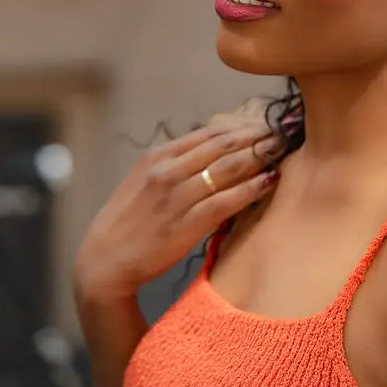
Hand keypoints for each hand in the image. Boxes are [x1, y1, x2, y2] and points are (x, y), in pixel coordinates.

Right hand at [74, 110, 282, 301]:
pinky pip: (225, 201)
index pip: (209, 133)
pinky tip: (268, 181)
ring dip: (258, 157)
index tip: (264, 125)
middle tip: (281, 133)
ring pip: (227, 169)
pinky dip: (250, 188)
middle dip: (255, 137)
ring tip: (281, 151)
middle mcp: (168, 171)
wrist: (104, 261)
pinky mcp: (184, 225)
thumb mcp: (145, 179)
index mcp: (158, 156)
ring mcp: (176, 197)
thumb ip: (176, 162)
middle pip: (222, 146)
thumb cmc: (129, 220)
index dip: (241, 127)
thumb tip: (214, 150)